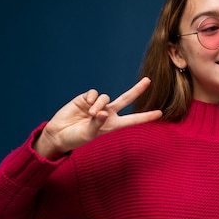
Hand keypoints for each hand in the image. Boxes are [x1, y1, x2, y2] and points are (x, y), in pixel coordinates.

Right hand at [34, 77, 162, 159]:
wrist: (58, 134)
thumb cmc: (76, 138)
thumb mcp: (88, 134)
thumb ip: (97, 123)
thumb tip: (104, 111)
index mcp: (113, 124)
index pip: (133, 120)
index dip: (146, 116)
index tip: (160, 113)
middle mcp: (108, 112)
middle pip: (126, 99)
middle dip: (137, 89)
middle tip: (148, 80)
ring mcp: (97, 104)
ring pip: (106, 97)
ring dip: (99, 105)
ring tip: (91, 114)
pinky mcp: (85, 99)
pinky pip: (94, 94)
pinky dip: (91, 99)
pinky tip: (85, 105)